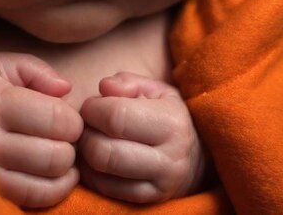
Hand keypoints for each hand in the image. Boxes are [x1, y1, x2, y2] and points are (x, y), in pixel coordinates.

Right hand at [0, 52, 83, 207]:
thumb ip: (36, 70)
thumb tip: (65, 89)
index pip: (57, 119)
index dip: (72, 119)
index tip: (65, 115)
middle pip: (56, 155)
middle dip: (70, 144)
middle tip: (62, 136)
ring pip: (47, 181)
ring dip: (63, 169)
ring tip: (56, 152)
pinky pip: (31, 200)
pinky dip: (52, 190)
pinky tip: (50, 173)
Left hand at [78, 72, 206, 202]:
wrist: (196, 158)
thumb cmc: (167, 115)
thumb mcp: (155, 89)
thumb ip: (128, 82)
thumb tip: (104, 88)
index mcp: (171, 123)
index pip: (116, 116)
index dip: (93, 108)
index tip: (93, 105)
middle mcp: (169, 159)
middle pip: (104, 150)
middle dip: (86, 133)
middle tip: (89, 124)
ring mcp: (159, 185)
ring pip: (101, 173)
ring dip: (86, 154)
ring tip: (93, 139)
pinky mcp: (147, 201)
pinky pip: (105, 190)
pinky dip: (92, 173)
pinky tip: (98, 158)